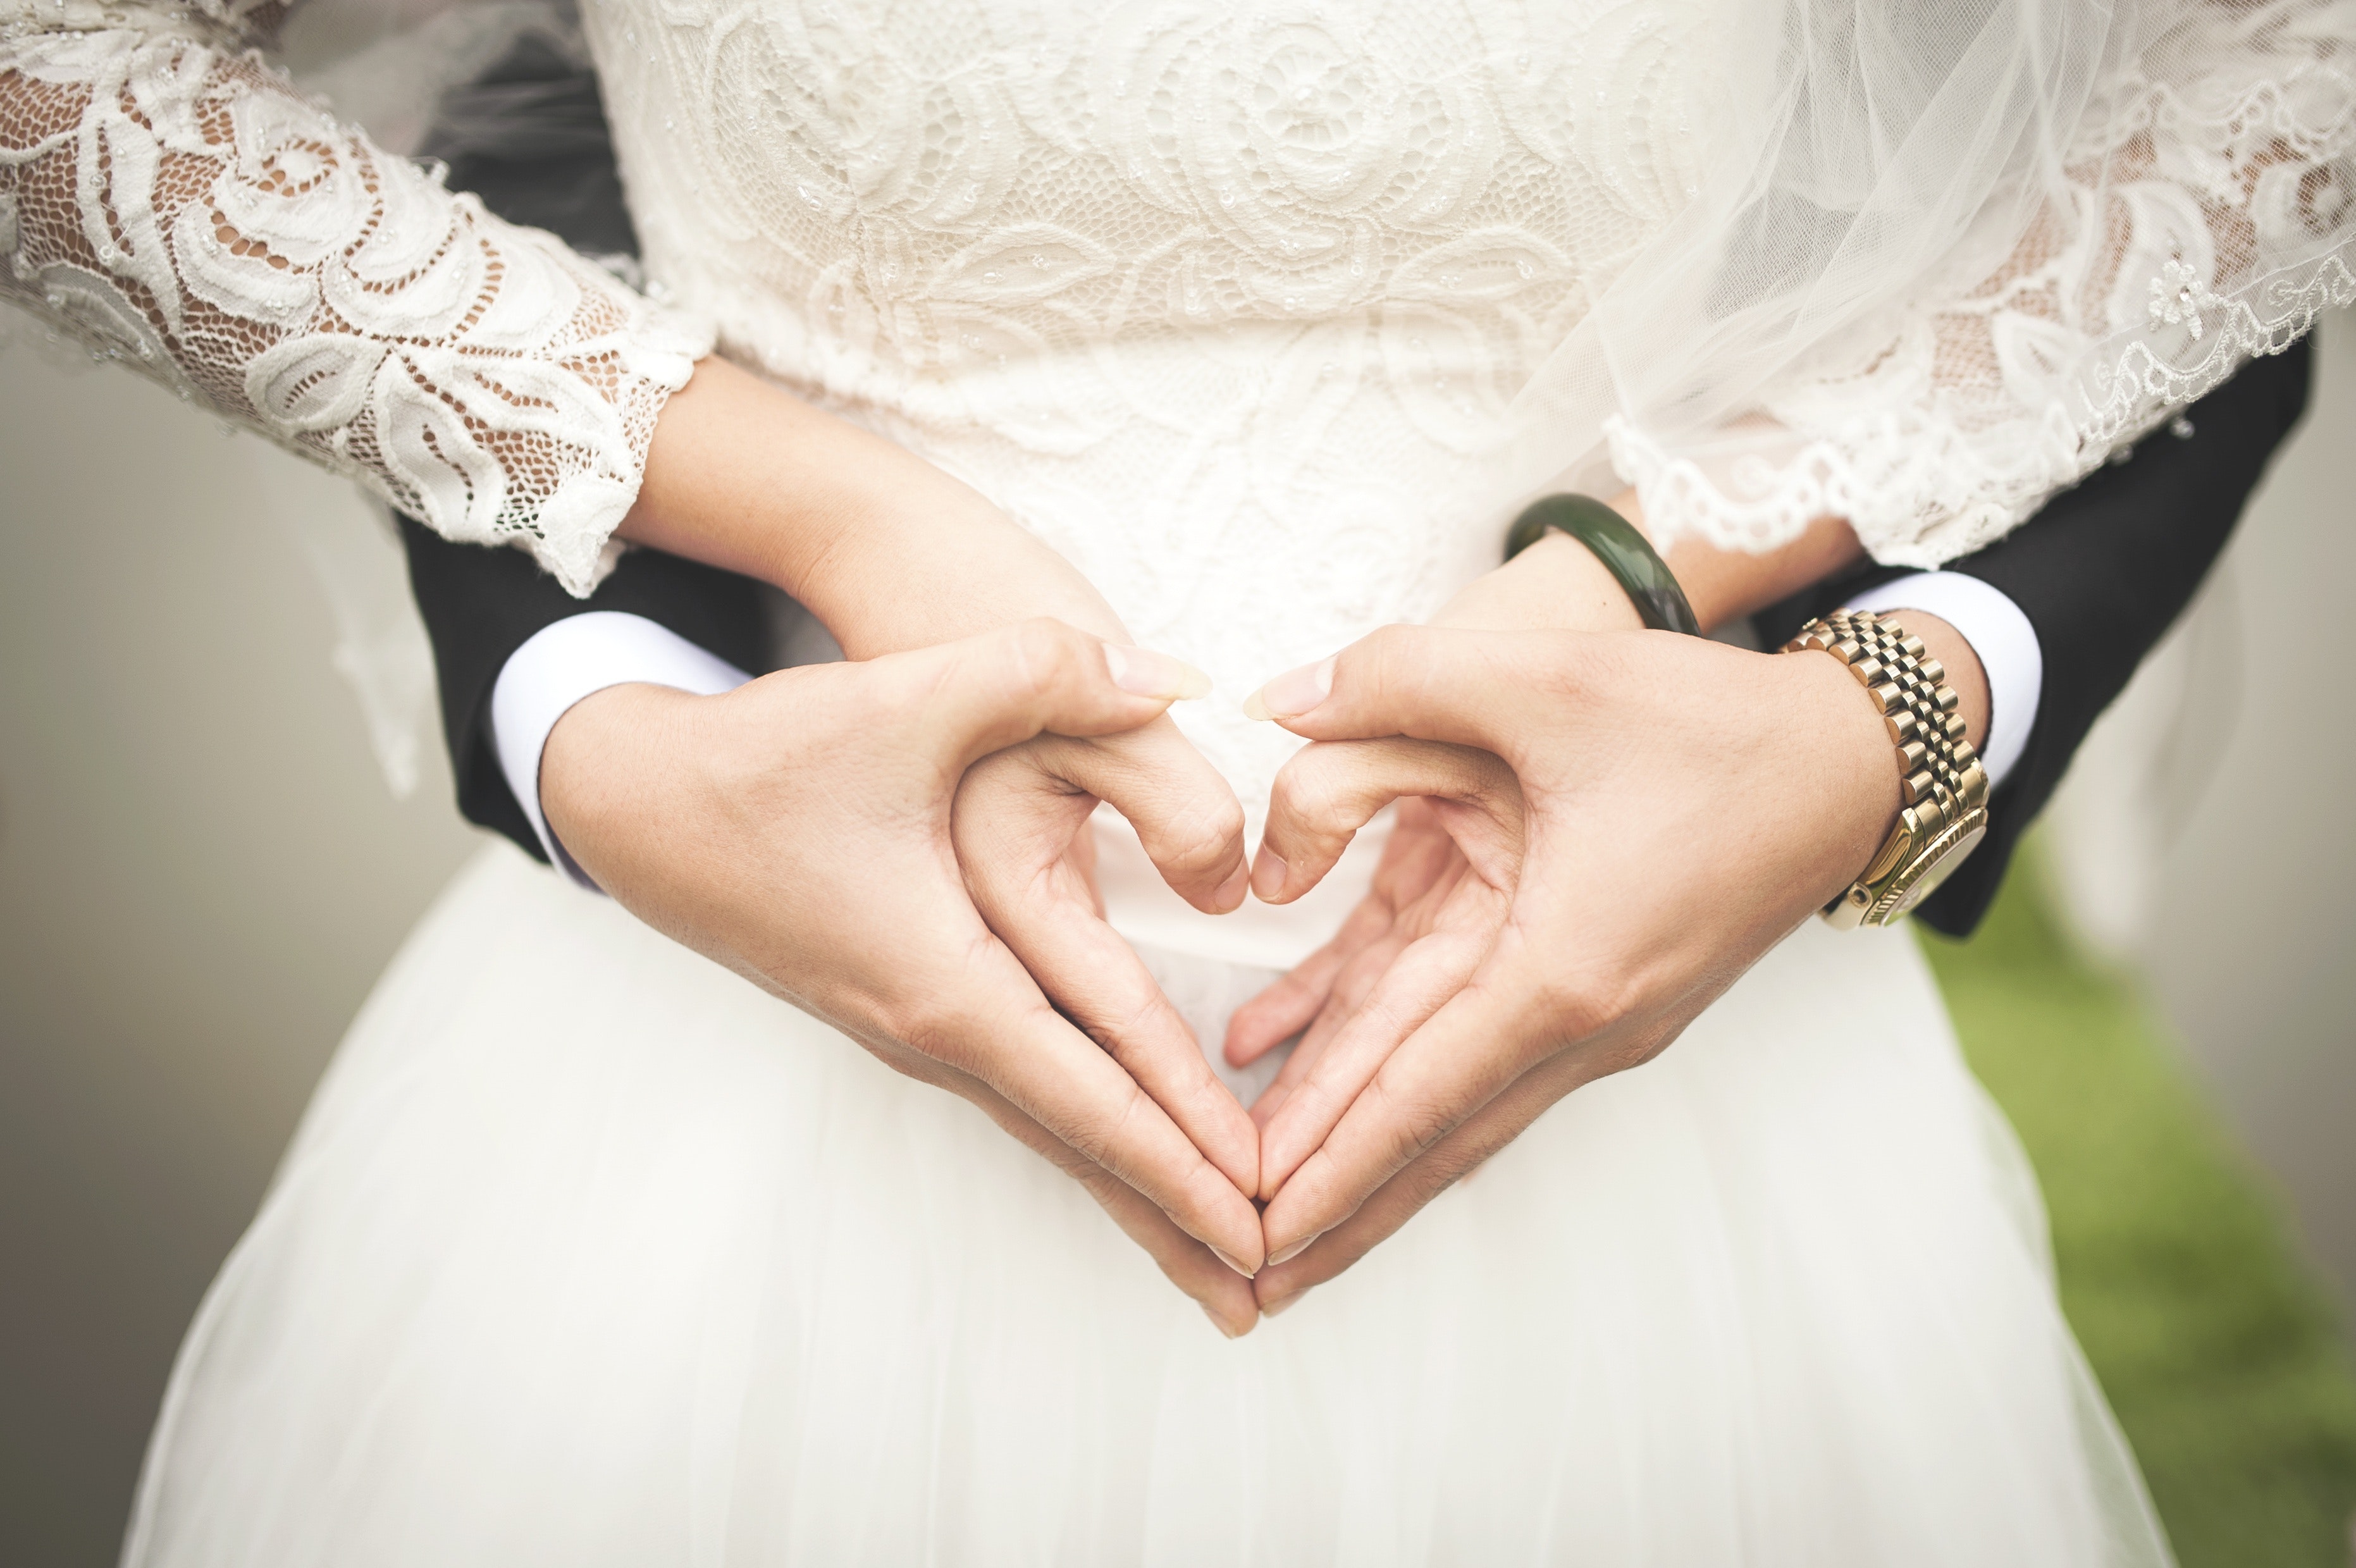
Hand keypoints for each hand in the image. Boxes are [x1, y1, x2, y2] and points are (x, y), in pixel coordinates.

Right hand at [616, 358, 1270, 1300]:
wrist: (637, 802)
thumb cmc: (766, 759)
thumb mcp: (909, 696)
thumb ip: (1047, 671)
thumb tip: (1175, 679)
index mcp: (945, 981)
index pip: (1092, 1094)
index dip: (1186, 1157)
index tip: (1264, 1221)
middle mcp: (930, 1031)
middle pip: (1080, 1145)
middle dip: (1176, 1216)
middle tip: (1269, 1289)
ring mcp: (912, 1031)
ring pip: (1050, 1128)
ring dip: (1135, 1189)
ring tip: (1213, 1252)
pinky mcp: (904, 1009)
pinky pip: (1022, 1094)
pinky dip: (1087, 1136)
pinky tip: (1126, 1154)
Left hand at [1235, 623, 1907, 1312]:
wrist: (1847, 764)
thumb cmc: (1709, 724)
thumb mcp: (1545, 675)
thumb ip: (1395, 678)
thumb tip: (1273, 702)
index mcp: (1561, 970)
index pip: (1415, 1095)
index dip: (1326, 1166)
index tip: (1253, 1234)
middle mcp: (1581, 1023)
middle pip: (1430, 1137)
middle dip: (1335, 1208)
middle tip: (1241, 1273)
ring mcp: (1595, 1021)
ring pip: (1451, 1108)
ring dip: (1363, 1161)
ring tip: (1280, 1219)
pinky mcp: (1595, 993)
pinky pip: (1475, 1050)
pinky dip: (1396, 1072)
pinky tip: (1307, 1058)